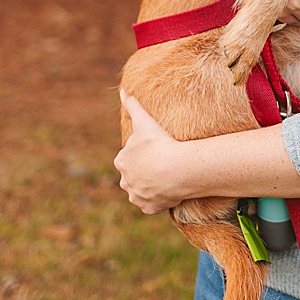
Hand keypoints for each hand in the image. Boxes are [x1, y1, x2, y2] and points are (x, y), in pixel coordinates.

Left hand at [115, 91, 190, 214]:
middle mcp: (125, 181)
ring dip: (146, 188)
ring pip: (139, 192)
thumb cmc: (160, 143)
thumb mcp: (144, 121)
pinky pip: (151, 206)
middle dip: (141, 173)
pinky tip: (165, 193)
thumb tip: (123, 91)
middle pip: (132, 176)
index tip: (152, 151)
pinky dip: (156, 201)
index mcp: (122, 161)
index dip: (140, 155)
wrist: (177, 168)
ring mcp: (137, 196)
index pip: (127, 158)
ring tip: (161, 181)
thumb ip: (132, 106)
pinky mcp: (149, 208)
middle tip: (158, 166)